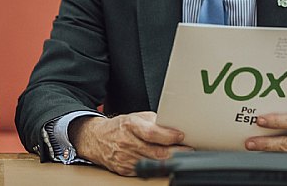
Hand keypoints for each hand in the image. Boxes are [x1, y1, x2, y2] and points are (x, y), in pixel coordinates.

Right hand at [69, 112, 191, 175]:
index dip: (168, 136)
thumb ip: (154, 120)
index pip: (152, 133)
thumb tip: (173, 124)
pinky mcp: (125, 169)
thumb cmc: (120, 126)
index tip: (181, 135)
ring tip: (182, 155)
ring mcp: (126, 158)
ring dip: (170, 160)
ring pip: (153, 163)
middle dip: (176, 151)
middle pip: (156, 151)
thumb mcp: (136, 117)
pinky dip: (158, 168)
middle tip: (188, 148)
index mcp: (130, 126)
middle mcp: (127, 143)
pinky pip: (146, 170)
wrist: (97, 139)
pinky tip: (167, 163)